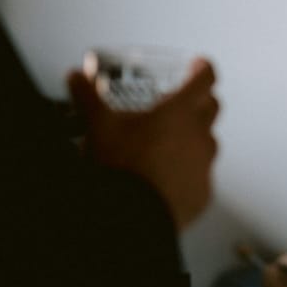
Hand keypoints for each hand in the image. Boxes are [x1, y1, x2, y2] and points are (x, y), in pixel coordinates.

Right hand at [68, 58, 219, 229]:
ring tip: (169, 145)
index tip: (197, 67)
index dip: (202, 69)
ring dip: (194, 140)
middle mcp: (199, 135)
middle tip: (181, 106)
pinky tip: (168, 180)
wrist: (129, 219)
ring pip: (208, 144)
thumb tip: (74, 77)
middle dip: (200, 103)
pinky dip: (189, 174)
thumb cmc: (120, 167)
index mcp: (180, 112)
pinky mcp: (202, 195)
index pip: (205, 79)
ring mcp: (203, 167)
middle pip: (212, 109)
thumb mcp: (98, 126)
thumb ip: (87, 96)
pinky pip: (201, 178)